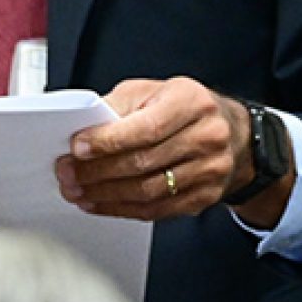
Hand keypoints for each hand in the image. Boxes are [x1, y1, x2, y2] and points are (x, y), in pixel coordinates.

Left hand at [55, 77, 284, 223]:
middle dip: (97, 171)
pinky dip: (123, 209)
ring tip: (77, 191)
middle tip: (68, 174)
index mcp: (192, 103)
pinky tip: (101, 203)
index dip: (108, 141)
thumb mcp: (153, 92)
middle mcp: (208, 136)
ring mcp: (211, 169)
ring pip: (148, 190)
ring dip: (105, 195)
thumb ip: (119, 106)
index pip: (147, 128)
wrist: (234, 134)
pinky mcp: (207, 195)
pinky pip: (158, 209)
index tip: (77, 148)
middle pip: (144, 162)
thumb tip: (83, 129)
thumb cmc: (186, 109)